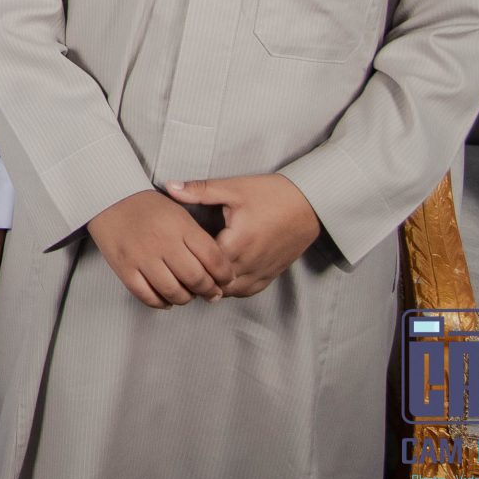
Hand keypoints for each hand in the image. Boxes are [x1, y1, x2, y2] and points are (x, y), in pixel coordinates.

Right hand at [85, 189, 226, 308]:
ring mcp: (141, 256)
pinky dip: (161, 303)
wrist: (109, 197)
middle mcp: (162, 242)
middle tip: (212, 293)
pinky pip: (147, 296)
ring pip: (173, 292)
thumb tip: (217, 271)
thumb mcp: (180, 213)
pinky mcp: (124, 268)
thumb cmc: (148, 207)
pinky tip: (166, 299)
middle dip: (209, 291)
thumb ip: (199, 239)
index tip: (226, 279)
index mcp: (180, 226)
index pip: (213, 258)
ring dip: (186, 299)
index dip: (225, 274)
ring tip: (188, 295)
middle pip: (196, 278)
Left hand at [165, 175, 321, 297]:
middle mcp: (251, 262)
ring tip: (198, 272)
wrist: (309, 203)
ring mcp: (263, 271)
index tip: (173, 252)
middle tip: (180, 265)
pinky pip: (248, 291)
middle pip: (216, 282)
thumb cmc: (271, 194)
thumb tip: (168, 186)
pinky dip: (232, 288)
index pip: (204, 263)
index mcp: (239, 241)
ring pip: (231, 291)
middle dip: (197, 276)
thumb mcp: (233, 188)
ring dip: (214, 285)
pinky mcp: (272, 273)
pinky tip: (221, 277)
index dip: (186, 261)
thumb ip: (200, 190)